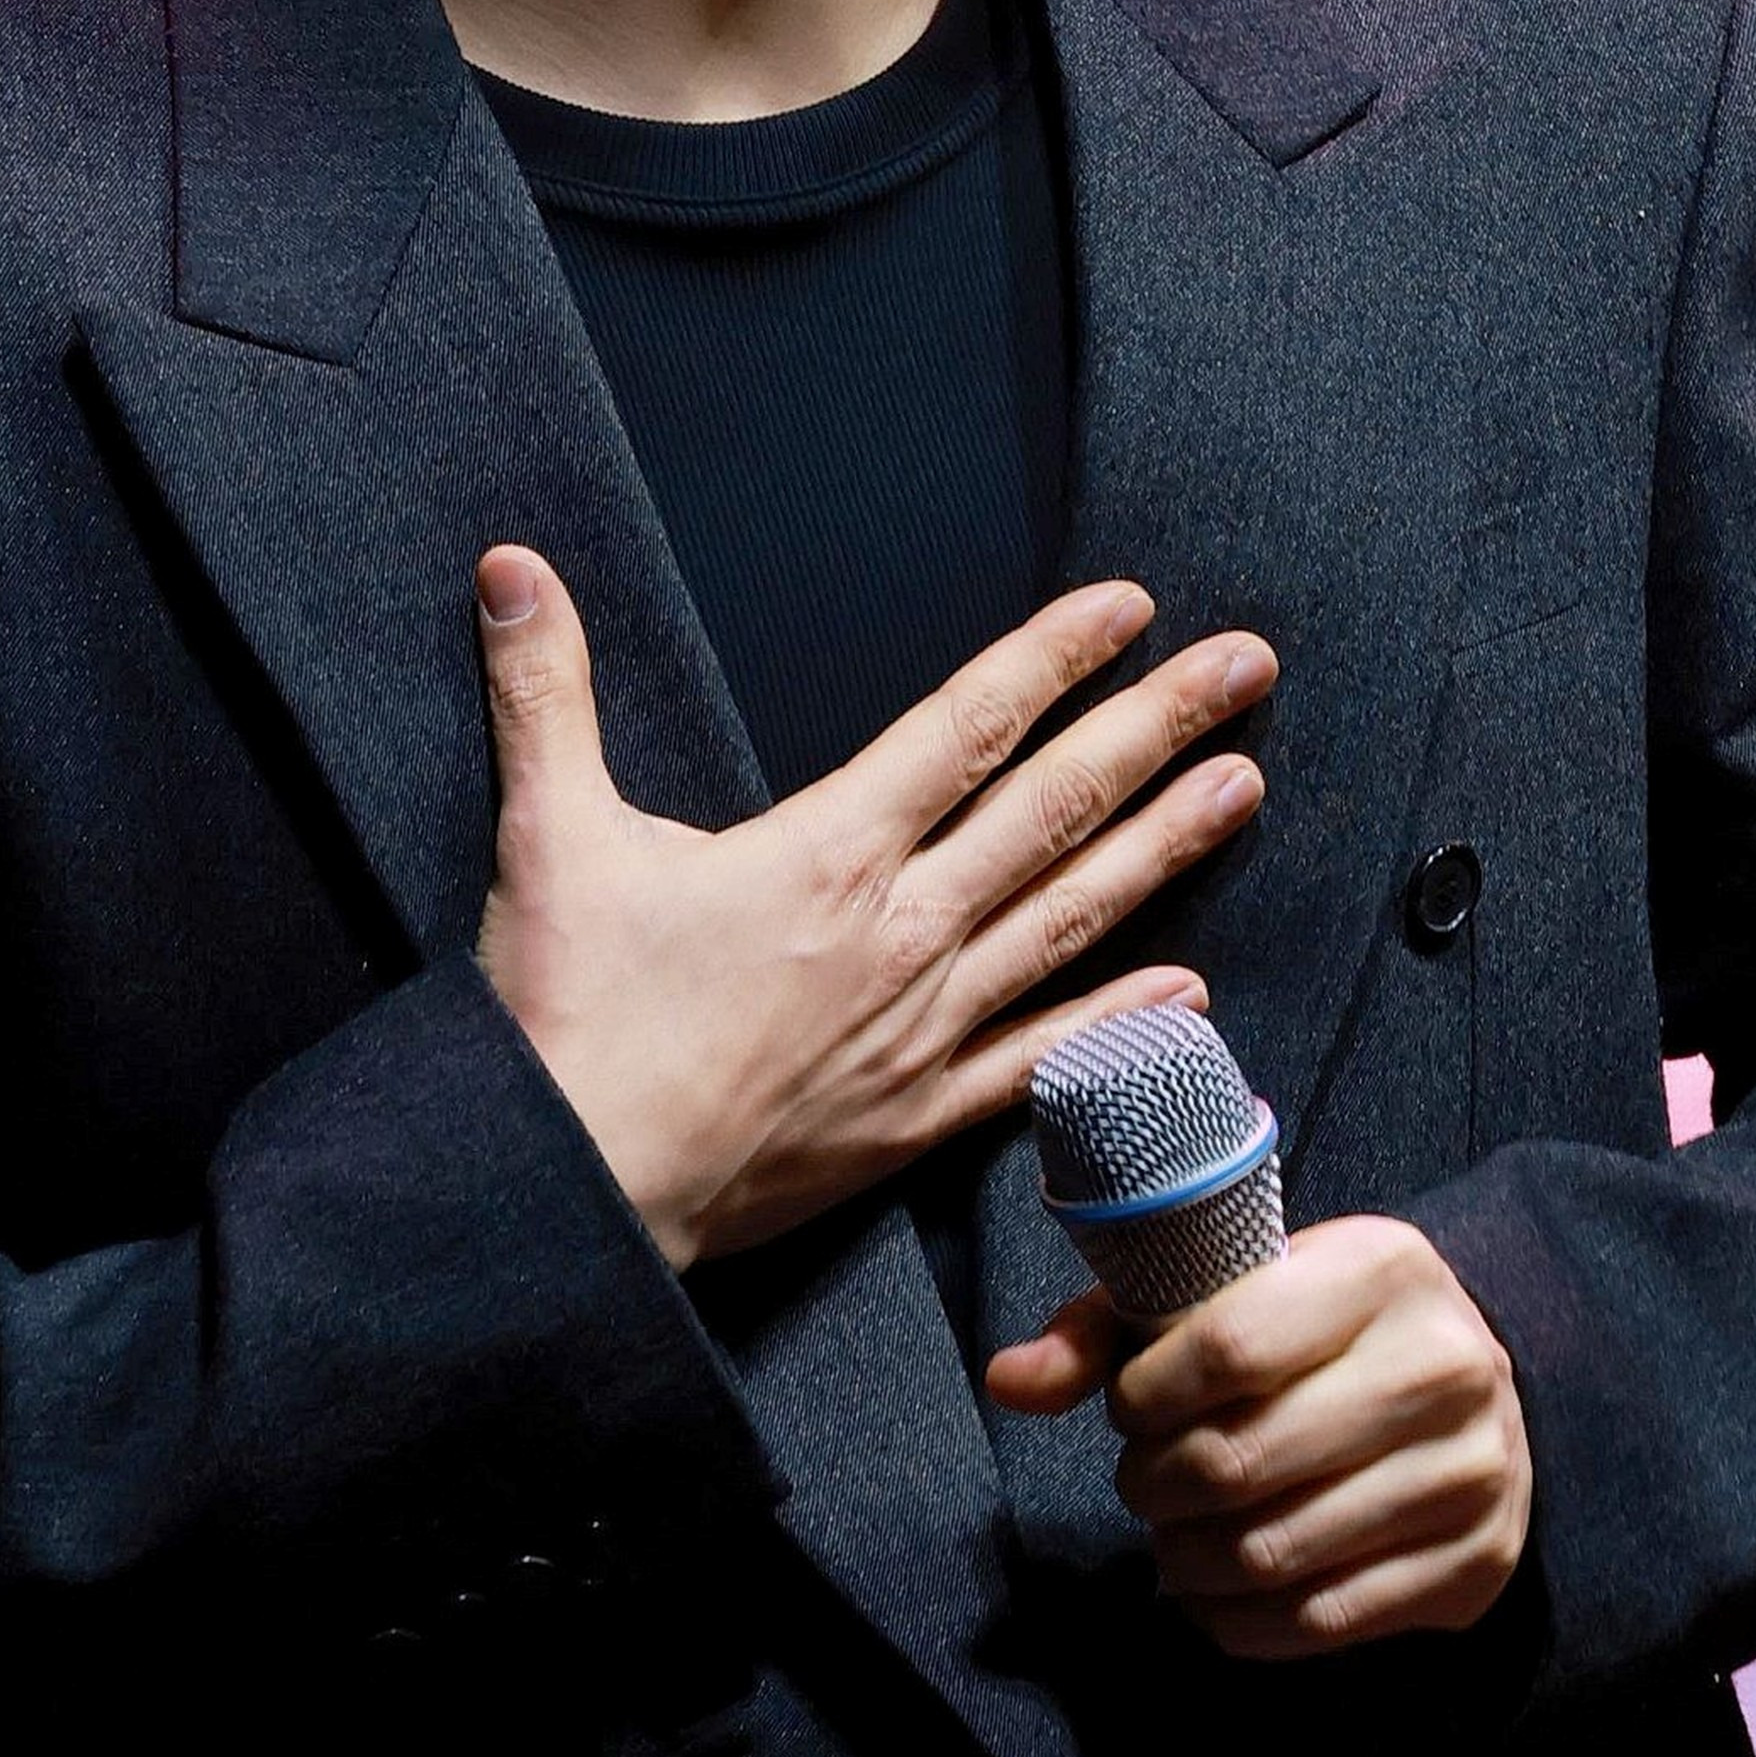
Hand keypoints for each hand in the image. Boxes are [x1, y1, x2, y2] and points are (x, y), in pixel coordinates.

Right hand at [470, 549, 1274, 1273]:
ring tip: (1243, 787)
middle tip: (1244, 669)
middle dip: (1156, 726)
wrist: (569, 1188)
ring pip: (1071, 918)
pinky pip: (1043, 1062)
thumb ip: (543, 692)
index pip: (967, 727)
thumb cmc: (564, 1015)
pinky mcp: (914, 1118)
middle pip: (1053, 807)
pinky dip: (1120, 1023)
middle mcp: (898, 931)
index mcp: (825, 852)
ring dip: (1165, 848)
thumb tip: (510, 568)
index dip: (1052, 657)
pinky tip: (1190, 990)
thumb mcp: (544, 832)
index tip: (1130, 606)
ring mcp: (920, 1029)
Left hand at [982, 1219, 1531, 1656]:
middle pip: (1240, 1461)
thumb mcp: (1231, 1289)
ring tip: (1172, 1538)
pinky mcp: (1476, 1564)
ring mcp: (1471, 1474)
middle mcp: (1444, 1367)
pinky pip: (1322, 1621)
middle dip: (1154, 1486)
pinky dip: (1240, 1620)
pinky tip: (1214, 1593)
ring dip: (1187, 1561)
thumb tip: (1006, 1380)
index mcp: (1384, 1268)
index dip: (1145, 1394)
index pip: (1228, 1347)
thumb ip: (1109, 1327)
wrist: (1474, 1384)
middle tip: (1142, 1483)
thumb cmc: (1318, 1327)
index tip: (1130, 1408)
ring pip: (1272, 1553)